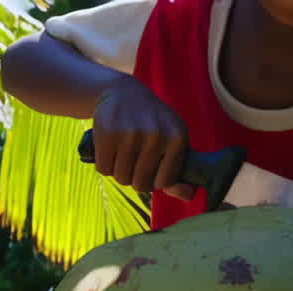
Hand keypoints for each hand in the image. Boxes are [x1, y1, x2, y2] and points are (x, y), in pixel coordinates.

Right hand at [92, 76, 194, 200]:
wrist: (122, 93)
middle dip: (135, 179)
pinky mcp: (107, 132)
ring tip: (123, 154)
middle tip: (134, 161)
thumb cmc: (152, 126)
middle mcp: (156, 134)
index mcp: (178, 138)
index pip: (164, 183)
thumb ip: (179, 174)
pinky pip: (104, 170)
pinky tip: (110, 149)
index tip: (153, 167)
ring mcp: (131, 132)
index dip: (155, 180)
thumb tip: (189, 195)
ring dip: (119, 173)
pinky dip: (105, 165)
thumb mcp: (171, 144)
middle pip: (141, 184)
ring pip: (121, 178)